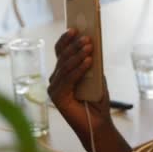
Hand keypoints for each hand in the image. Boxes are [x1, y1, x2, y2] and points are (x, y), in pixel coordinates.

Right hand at [48, 29, 113, 151]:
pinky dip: (80, 68)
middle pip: (62, 57)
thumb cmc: (96, 99)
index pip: (60, 51)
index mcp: (62, 72)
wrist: (98, 123)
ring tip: (90, 46)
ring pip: (66, 66)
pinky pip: (69, 79)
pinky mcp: (57, 97)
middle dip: (75, 45)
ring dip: (79, 55)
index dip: (66, 39)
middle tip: (86, 37)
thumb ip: (91, 61)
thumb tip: (90, 43)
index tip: (74, 28)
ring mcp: (54, 88)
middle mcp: (55, 79)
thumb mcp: (96, 75)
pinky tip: (89, 61)